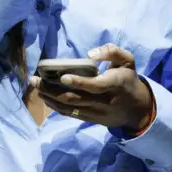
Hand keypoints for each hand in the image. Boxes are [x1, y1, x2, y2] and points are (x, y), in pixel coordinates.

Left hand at [30, 43, 154, 131]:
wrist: (136, 109)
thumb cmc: (128, 79)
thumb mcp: (128, 60)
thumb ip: (112, 51)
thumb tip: (90, 54)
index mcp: (114, 84)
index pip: (95, 86)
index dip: (78, 82)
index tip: (62, 77)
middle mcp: (103, 101)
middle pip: (74, 98)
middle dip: (51, 90)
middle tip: (35, 80)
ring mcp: (95, 112)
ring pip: (69, 107)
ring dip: (49, 98)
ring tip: (35, 87)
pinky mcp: (89, 119)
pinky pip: (69, 114)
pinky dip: (55, 106)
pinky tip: (44, 97)